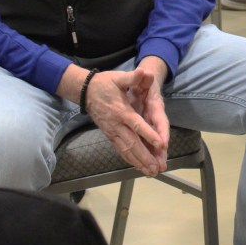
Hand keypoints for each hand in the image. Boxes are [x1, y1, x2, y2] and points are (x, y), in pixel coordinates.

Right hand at [85, 61, 169, 175]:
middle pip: (132, 143)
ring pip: (126, 150)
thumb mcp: (119, 77)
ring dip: (138, 162)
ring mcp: (112, 132)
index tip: (160, 144)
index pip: (136, 125)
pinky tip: (138, 167)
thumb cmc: (105, 83)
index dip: (148, 134)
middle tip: (156, 167)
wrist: (85, 91)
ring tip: (150, 172)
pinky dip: (129, 159)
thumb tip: (143, 71)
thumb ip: (132, 77)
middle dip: (145, 156)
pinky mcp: (110, 136)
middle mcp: (117, 125)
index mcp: (121, 111)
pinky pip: (120, 150)